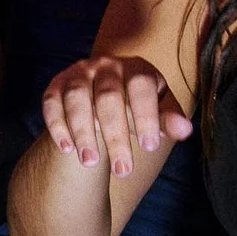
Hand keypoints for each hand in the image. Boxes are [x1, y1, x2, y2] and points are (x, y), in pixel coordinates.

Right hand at [41, 53, 192, 176]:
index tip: (150, 147)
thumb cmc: (138, 107)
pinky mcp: (56, 86)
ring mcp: (78, 73)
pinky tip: (67, 149)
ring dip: (82, 131)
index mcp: (136, 68)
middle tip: (123, 170)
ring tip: (91, 163)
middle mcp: (105, 65)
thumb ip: (169, 120)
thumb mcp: (157, 112)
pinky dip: (57, 125)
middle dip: (115, 135)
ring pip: (77, 97)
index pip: (141, 86)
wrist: (105, 98)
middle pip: (108, 96)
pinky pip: (52, 103)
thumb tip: (185, 129)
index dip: (146, 115)